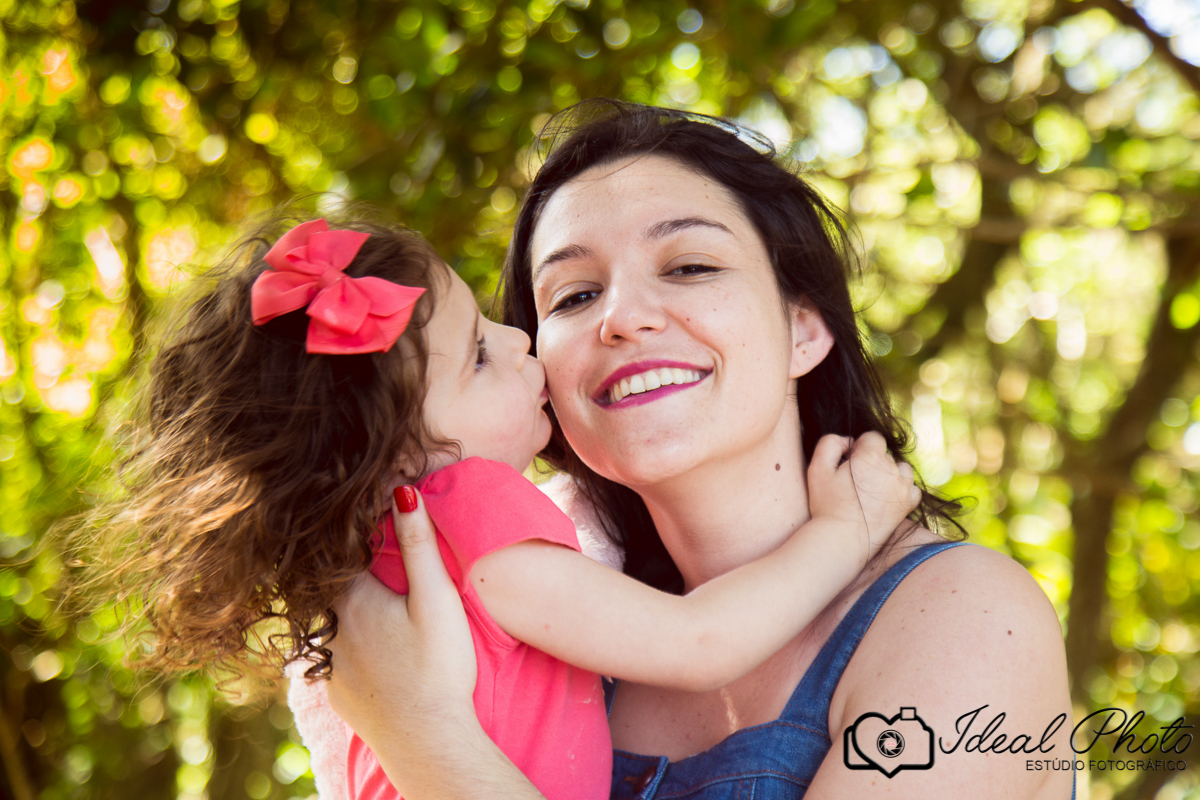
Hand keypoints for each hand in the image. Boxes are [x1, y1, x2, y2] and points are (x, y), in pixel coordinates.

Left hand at [325, 488, 478, 789]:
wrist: (428, 740)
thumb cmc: (439, 666)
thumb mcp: (436, 598)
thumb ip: (418, 544)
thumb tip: (401, 490)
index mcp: (353, 598)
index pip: (342, 551)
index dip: (356, 533)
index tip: (370, 520)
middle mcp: (331, 627)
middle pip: (331, 584)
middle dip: (348, 569)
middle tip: (371, 559)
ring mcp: (329, 663)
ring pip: (329, 621)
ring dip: (344, 607)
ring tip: (371, 601)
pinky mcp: (336, 691)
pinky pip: (332, 655)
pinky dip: (346, 643)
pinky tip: (366, 645)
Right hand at [807, 432, 920, 548]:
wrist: (842, 539)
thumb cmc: (827, 504)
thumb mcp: (817, 467)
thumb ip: (830, 443)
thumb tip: (849, 442)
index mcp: (871, 457)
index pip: (872, 438)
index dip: (859, 447)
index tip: (847, 462)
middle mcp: (892, 469)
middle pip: (884, 454)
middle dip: (870, 461)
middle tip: (852, 481)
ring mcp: (902, 487)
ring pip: (900, 469)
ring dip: (889, 473)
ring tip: (871, 488)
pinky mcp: (907, 505)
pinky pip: (912, 488)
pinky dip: (902, 489)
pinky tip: (886, 497)